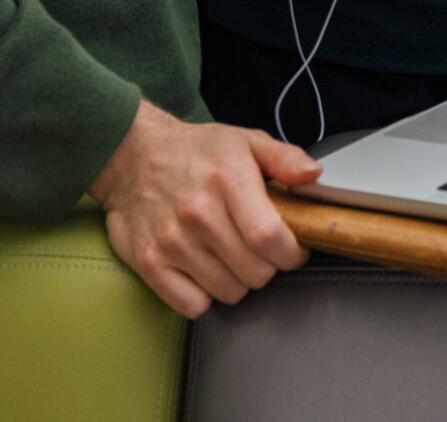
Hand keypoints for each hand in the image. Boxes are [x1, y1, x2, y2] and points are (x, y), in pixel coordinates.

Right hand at [90, 100, 321, 317]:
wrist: (132, 156)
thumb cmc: (196, 151)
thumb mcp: (245, 141)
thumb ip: (285, 158)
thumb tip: (314, 175)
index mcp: (228, 179)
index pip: (269, 237)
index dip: (291, 253)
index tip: (294, 251)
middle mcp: (198, 213)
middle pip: (254, 272)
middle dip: (268, 267)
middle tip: (260, 252)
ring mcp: (171, 241)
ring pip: (228, 291)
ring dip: (239, 281)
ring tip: (232, 257)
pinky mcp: (148, 263)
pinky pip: (191, 305)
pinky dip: (204, 296)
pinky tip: (205, 272)